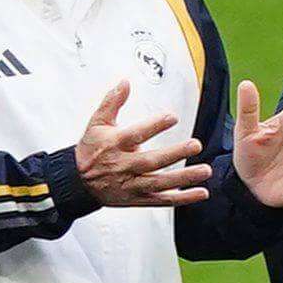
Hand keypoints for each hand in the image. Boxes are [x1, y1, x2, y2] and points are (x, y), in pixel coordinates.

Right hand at [73, 80, 210, 208]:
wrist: (78, 182)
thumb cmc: (91, 150)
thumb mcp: (96, 123)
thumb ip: (112, 102)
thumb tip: (125, 82)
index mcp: (115, 144)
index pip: (136, 134)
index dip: (154, 126)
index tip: (172, 117)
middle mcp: (124, 166)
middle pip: (151, 161)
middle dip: (175, 153)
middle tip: (195, 145)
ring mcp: (131, 185)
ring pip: (160, 183)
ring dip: (184, 178)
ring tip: (204, 170)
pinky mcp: (137, 199)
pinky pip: (162, 200)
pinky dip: (182, 198)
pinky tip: (200, 192)